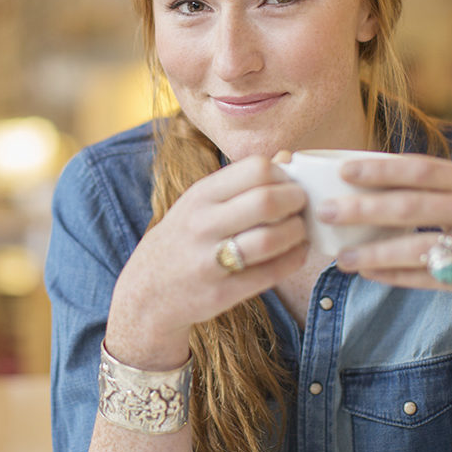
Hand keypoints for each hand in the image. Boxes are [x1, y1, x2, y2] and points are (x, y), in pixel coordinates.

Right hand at [105, 156, 308, 368]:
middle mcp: (202, 224)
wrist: (149, 290)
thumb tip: (288, 158)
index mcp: (200, 195)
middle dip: (297, 201)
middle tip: (303, 206)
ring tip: (300, 230)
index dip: (283, 174)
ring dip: (297, 233)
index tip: (289, 184)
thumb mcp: (202, 202)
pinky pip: (270, 273)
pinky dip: (294, 260)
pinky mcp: (221, 293)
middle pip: (267, 201)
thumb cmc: (186, 238)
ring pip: (271, 239)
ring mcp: (209, 260)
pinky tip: (297, 252)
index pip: (255, 169)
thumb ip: (242, 181)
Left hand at [323, 155, 451, 324]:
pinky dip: (396, 276)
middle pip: (413, 206)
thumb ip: (438, 191)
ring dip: (374, 252)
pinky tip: (368, 273)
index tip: (343, 170)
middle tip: (326, 210)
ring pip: (418, 247)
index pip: (423, 169)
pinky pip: (429, 278)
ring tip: (341, 256)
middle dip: (364, 208)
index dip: (381, 168)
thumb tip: (370, 187)